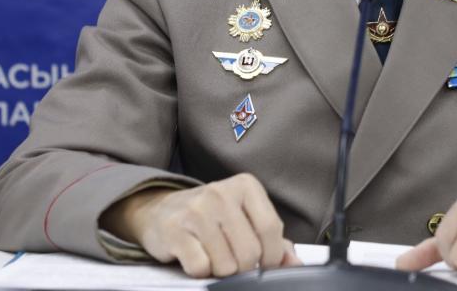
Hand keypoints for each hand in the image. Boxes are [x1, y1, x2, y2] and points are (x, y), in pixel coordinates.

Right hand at [99, 173, 301, 277]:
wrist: (161, 211)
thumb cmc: (211, 217)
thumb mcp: (244, 218)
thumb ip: (273, 239)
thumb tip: (294, 262)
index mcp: (245, 186)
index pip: (272, 228)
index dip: (272, 256)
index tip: (264, 263)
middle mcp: (221, 193)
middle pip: (250, 252)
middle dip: (243, 266)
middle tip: (231, 258)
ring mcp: (196, 210)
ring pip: (226, 264)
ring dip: (221, 270)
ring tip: (212, 255)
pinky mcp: (174, 230)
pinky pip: (200, 267)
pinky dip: (200, 271)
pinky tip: (195, 256)